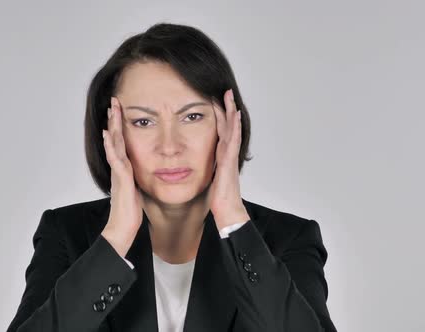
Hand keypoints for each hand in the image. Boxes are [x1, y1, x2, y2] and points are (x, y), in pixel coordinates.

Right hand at [101, 96, 144, 256]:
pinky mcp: (120, 180)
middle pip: (116, 138)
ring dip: (112, 126)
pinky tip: (109, 135)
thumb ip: (136, 178)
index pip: (122, 142)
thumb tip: (143, 171)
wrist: (122, 228)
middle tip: (114, 101)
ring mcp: (118, 172)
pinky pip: (115, 160)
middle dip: (115, 119)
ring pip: (114, 145)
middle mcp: (119, 167)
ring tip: (111, 110)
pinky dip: (111, 146)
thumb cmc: (130, 212)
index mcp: (124, 168)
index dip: (121, 126)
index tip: (121, 110)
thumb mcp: (137, 189)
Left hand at [208, 89, 249, 229]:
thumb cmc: (217, 199)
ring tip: (230, 96)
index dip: (217, 115)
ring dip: (231, 111)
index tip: (212, 101)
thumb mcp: (207, 178)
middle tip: (225, 91)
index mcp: (220, 156)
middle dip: (226, 108)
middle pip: (227, 125)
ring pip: (232, 129)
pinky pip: (233, 140)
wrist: (227, 212)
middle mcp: (226, 153)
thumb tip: (189, 164)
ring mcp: (230, 156)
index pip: (219, 130)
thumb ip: (203, 168)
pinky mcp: (230, 161)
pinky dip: (235, 126)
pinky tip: (235, 115)